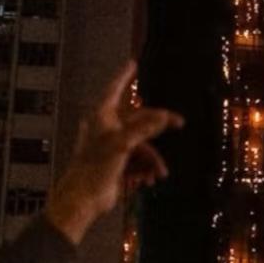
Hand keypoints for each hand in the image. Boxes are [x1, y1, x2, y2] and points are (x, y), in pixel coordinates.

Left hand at [46, 60, 182, 245]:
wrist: (83, 199)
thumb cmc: (97, 166)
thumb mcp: (123, 143)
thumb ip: (144, 128)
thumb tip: (164, 116)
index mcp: (102, 117)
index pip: (114, 90)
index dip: (124, 77)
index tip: (132, 63)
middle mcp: (106, 128)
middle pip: (137, 120)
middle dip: (157, 127)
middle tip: (180, 124)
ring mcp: (111, 147)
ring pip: (140, 145)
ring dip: (152, 159)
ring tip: (160, 174)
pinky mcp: (115, 164)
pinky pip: (136, 161)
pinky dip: (145, 169)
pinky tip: (149, 180)